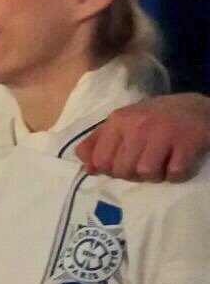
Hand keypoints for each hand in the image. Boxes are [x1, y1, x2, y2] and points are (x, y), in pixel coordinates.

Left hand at [76, 93, 209, 182]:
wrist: (196, 107)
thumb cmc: (153, 119)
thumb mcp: (122, 123)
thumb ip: (98, 143)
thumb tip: (87, 169)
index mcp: (118, 121)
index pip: (100, 160)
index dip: (110, 170)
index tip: (122, 163)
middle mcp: (138, 125)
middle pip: (122, 171)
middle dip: (132, 174)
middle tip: (144, 163)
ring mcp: (164, 133)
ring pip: (146, 173)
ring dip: (155, 176)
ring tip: (161, 163)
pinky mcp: (188, 142)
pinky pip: (174, 174)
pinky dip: (175, 175)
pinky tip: (176, 163)